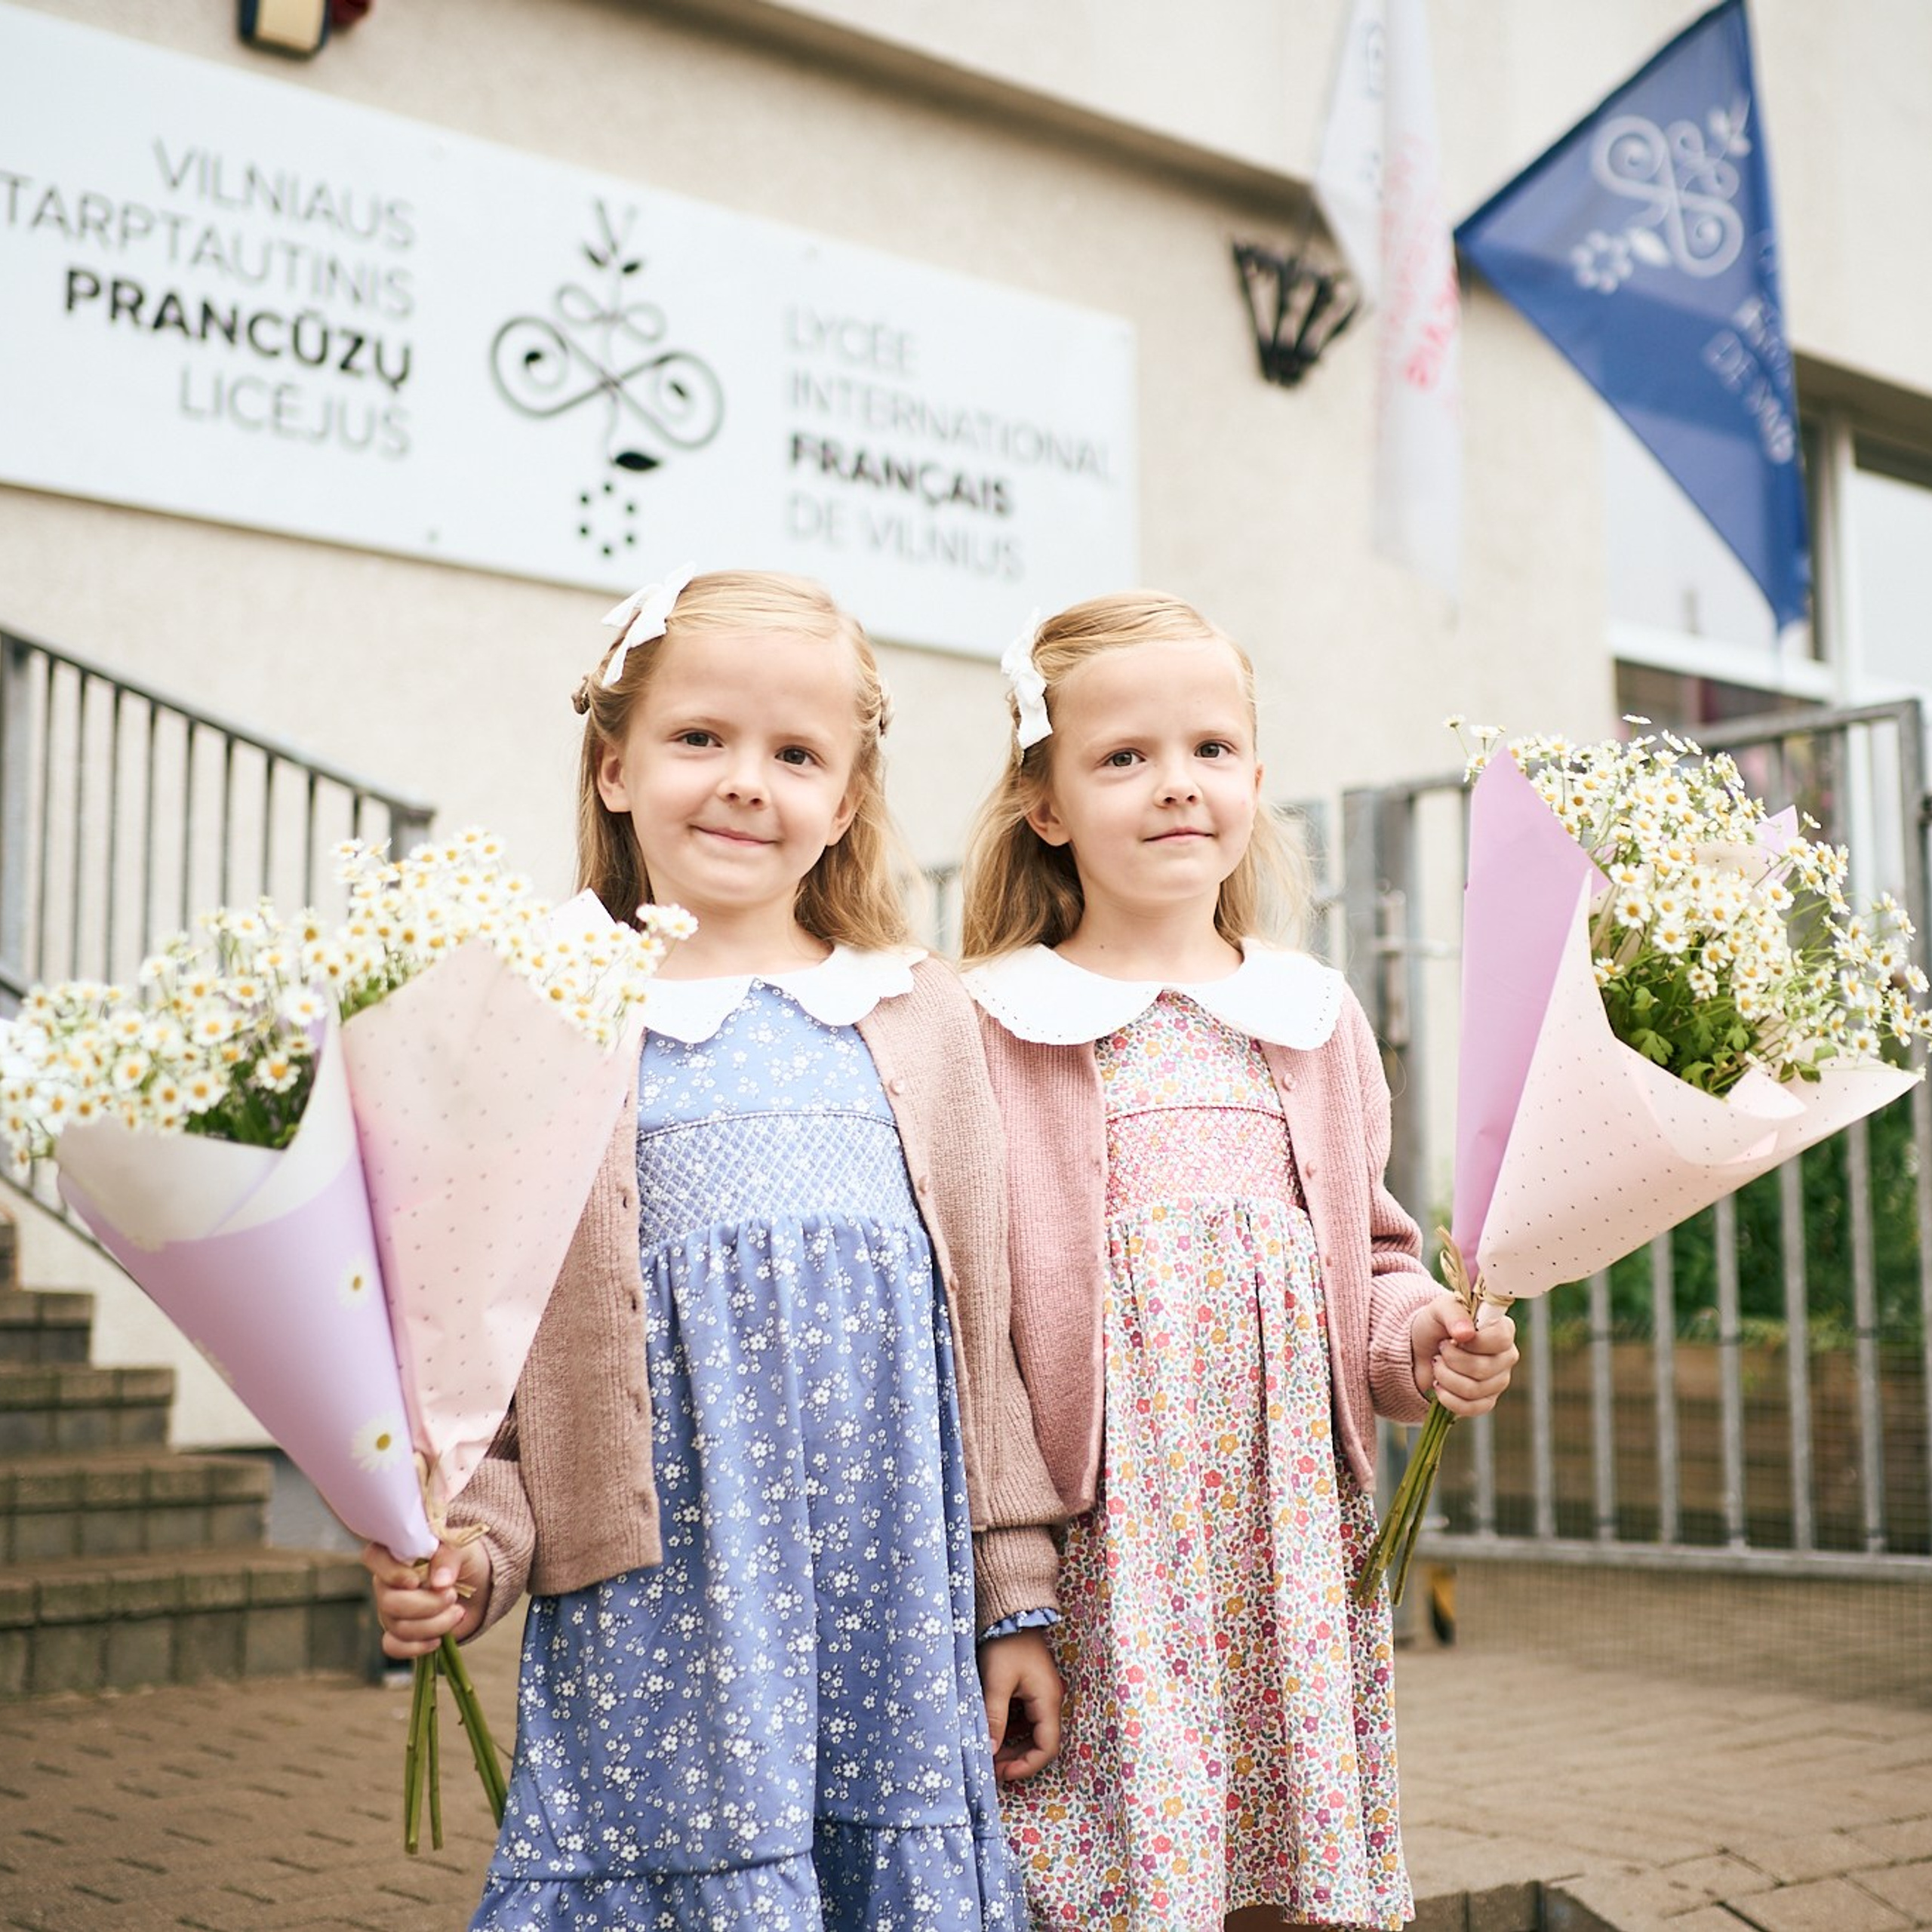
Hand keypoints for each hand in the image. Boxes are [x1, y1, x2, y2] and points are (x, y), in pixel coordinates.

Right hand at [363, 1536, 491, 1659]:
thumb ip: (448, 1558)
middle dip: (427, 1605)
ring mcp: (390, 1609)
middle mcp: (388, 1581)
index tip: (416, 1581)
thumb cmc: (464, 1560)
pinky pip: (394, 1647)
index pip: (373, 1557)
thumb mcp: (462, 1549)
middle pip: (389, 1602)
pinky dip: (417, 1647)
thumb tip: (439, 1583)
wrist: (478, 1586)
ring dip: (434, 1624)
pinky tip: (438, 1639)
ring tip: (457, 1612)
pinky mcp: (399, 1633)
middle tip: (453, 1596)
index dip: (391, 1573)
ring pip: (398, 1627)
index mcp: (397, 1553)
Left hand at [979, 1629, 1062, 1782]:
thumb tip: (990, 1752)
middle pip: (1040, 1743)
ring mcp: (1042, 1693)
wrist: (1011, 1612)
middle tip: (991, 1765)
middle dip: (1017, 1758)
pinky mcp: (1032, 1687)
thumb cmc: (1006, 1645)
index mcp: (1047, 1701)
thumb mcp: (997, 1682)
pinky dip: (1011, 1729)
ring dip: (1013, 1744)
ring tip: (989, 1750)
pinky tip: (994, 1729)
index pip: (1046, 1748)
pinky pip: (1026, 1717)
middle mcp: (1050, 1700)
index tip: (1001, 1772)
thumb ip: (994, 1717)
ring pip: (1032, 1731)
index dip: (1026, 1766)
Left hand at [1410, 1290, 1517, 1417]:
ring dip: (1445, 1376)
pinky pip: (1470, 1408)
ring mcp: (1498, 1381)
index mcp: (1502, 1330)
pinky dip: (1447, 1397)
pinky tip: (1439, 1385)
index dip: (1474, 1342)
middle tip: (1440, 1350)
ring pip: (1474, 1389)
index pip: (1501, 1340)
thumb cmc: (1435, 1325)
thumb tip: (1466, 1333)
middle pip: (1483, 1368)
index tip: (1453, 1337)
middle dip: (1451, 1360)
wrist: (1419, 1349)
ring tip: (1438, 1364)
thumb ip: (1454, 1313)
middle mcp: (1505, 1356)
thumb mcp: (1439, 1309)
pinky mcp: (1486, 1401)